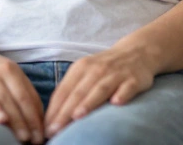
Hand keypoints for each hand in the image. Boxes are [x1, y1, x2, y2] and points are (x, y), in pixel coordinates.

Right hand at [0, 46, 45, 143]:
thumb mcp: (12, 75)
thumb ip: (26, 94)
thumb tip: (42, 122)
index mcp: (9, 71)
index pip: (24, 97)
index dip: (33, 117)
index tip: (39, 136)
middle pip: (6, 98)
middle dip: (18, 119)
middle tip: (26, 138)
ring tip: (2, 121)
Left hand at [43, 43, 157, 137]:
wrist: (136, 52)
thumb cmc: (104, 68)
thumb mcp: (85, 73)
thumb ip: (71, 91)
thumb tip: (54, 115)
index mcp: (80, 69)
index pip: (63, 91)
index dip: (54, 109)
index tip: (46, 127)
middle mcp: (95, 70)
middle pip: (78, 92)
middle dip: (65, 112)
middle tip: (55, 129)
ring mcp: (115, 74)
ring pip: (100, 89)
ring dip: (88, 102)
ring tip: (77, 116)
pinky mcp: (134, 79)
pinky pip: (128, 87)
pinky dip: (122, 94)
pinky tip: (117, 103)